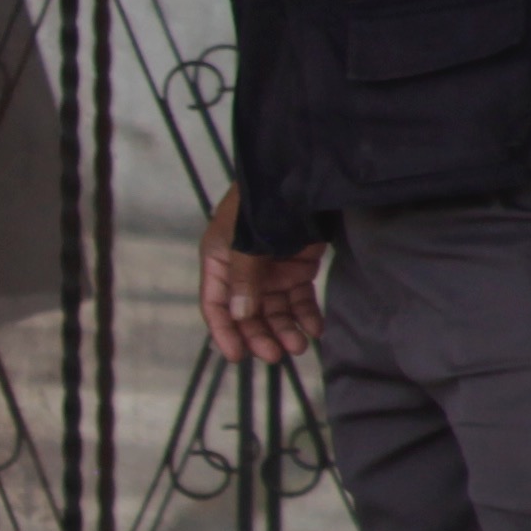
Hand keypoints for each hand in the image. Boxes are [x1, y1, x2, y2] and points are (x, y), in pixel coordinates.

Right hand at [198, 188, 329, 366]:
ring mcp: (271, 269)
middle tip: (276, 354)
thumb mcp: (247, 240)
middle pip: (247, 313)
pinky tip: (315, 329)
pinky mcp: (298, 266)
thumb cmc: (265, 202)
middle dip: (261, 334)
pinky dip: (306, 315)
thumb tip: (240, 315)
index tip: (238, 356)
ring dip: (285, 329)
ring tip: (299, 346)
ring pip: (275, 310)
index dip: (225, 331)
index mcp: (220, 260)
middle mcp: (242, 269)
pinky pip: (299, 298)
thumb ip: (244, 279)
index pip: (216, 305)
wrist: (303, 174)